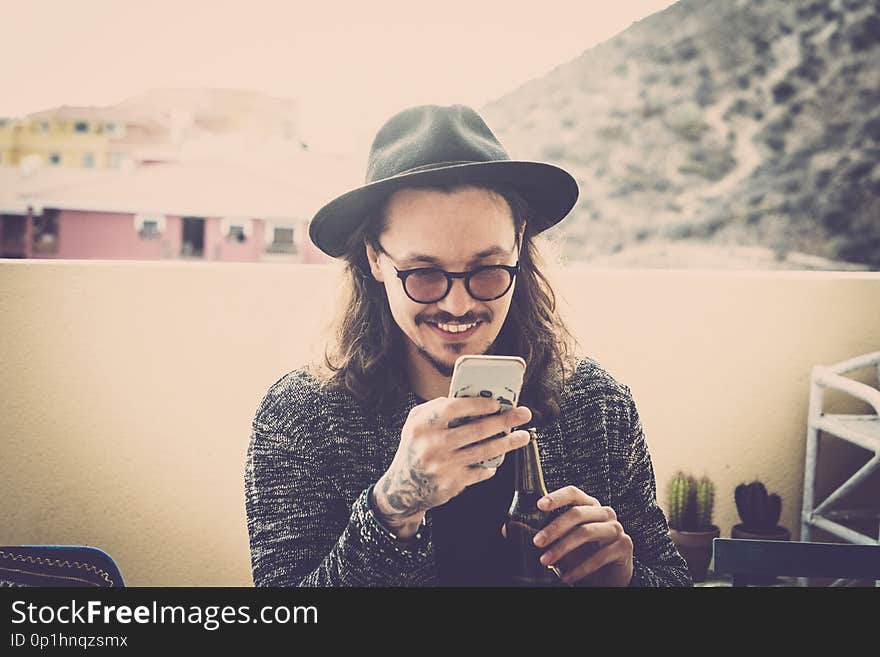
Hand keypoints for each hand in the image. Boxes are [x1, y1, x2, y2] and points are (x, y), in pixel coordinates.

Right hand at [373, 397, 531, 538]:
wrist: (404, 487)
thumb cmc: (415, 447)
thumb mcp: (415, 423)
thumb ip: (437, 407)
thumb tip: (471, 397)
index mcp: (422, 425)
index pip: (452, 408)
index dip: (476, 404)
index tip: (496, 403)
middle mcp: (432, 445)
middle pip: (476, 430)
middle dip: (504, 421)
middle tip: (522, 415)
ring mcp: (443, 466)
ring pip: (483, 451)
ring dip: (507, 443)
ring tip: (523, 436)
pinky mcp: (452, 483)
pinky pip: (480, 471)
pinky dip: (491, 465)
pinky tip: (497, 458)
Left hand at [528, 485, 632, 585]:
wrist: (611, 573)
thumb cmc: (584, 552)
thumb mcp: (561, 541)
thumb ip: (538, 532)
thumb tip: (508, 529)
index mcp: (588, 505)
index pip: (573, 493)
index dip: (556, 497)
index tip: (539, 505)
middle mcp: (604, 512)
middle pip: (577, 513)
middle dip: (554, 528)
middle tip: (537, 542)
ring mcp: (616, 528)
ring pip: (586, 533)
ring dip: (563, 548)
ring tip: (546, 560)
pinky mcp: (624, 546)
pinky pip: (600, 556)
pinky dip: (580, 568)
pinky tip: (566, 577)